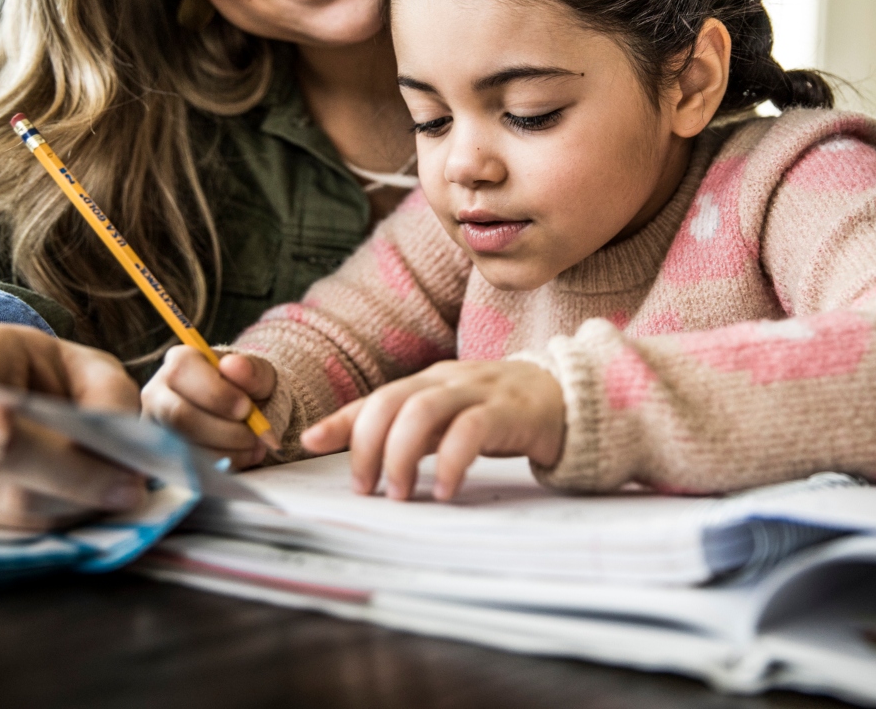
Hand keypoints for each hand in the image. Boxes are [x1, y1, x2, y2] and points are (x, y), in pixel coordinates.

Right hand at [0, 323, 146, 529]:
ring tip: (124, 490)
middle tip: (131, 486)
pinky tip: (96, 500)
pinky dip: (67, 517)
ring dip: (79, 503)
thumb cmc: (47, 373)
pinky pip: (21, 528)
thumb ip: (107, 394)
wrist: (0, 392)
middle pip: (2, 465)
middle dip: (73, 478)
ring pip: (16, 506)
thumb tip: (124, 450)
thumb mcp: (84, 362)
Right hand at [141, 347, 275, 468]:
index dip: (216, 394)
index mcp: (179, 361)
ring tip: (254, 446)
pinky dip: (220, 464)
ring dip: (225, 450)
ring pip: (182, 445)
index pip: (182, 372)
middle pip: (178, 415)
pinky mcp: (161, 453)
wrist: (244, 413)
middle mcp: (157, 392)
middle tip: (253, 435)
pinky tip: (243, 456)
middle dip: (223, 430)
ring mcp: (155, 425)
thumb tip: (234, 365)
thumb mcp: (258, 374)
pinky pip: (186, 466)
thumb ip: (252, 369)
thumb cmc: (247, 388)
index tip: (246, 408)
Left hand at [300, 360, 564, 501]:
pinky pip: (471, 430)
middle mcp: (446, 380)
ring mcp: (478, 391)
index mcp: (428, 381)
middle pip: (391, 400)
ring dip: (402, 455)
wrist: (567, 396)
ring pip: (424, 410)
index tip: (308, 443)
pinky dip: (452, 461)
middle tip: (365, 488)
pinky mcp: (508, 410)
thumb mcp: (447, 419)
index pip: (376, 397)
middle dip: (368, 444)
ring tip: (400, 494)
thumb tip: (348, 454)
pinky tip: (447, 490)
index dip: (341, 420)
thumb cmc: (498, 412)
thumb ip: (405, 432)